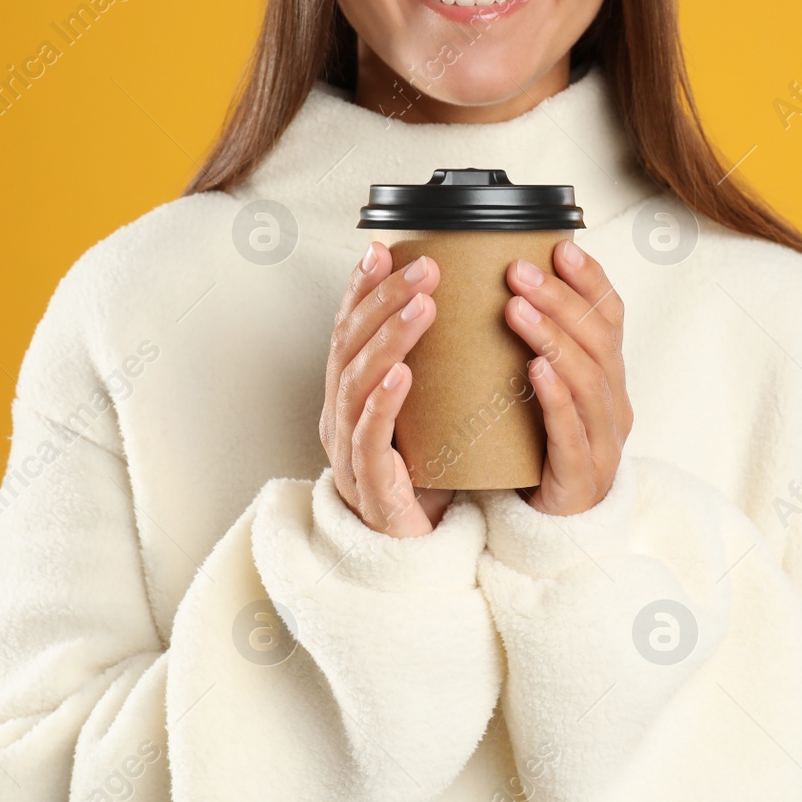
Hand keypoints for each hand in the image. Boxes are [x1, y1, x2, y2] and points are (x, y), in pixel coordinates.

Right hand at [320, 240, 454, 536]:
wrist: (417, 552)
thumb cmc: (423, 476)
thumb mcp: (426, 410)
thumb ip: (430, 365)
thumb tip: (462, 307)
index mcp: (349, 395)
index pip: (348, 329)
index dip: (361, 288)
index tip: (383, 249)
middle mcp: (339, 417)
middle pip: (349, 346)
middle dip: (384, 299)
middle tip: (425, 267)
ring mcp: (347, 452)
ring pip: (355, 383)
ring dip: (389, 338)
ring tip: (422, 305)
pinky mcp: (369, 487)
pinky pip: (368, 439)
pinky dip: (383, 402)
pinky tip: (402, 374)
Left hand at [503, 240, 632, 514]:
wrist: (548, 534)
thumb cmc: (537, 455)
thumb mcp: (539, 394)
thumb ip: (532, 350)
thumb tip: (495, 288)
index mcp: (608, 379)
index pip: (610, 317)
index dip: (591, 280)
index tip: (560, 246)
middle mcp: (615, 405)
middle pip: (599, 340)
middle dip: (561, 299)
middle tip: (518, 270)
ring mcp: (604, 442)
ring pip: (589, 379)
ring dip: (553, 337)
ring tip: (516, 308)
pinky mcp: (581, 477)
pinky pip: (572, 430)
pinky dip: (555, 396)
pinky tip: (535, 369)